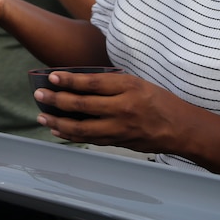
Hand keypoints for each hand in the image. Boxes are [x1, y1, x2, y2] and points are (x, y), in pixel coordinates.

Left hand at [32, 70, 187, 154]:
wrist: (181, 128)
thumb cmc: (157, 101)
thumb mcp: (136, 82)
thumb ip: (109, 83)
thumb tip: (76, 82)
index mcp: (128, 87)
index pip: (92, 83)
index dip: (69, 80)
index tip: (51, 77)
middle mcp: (123, 108)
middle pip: (82, 105)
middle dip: (56, 100)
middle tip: (39, 96)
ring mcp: (119, 128)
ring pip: (81, 127)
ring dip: (58, 122)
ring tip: (42, 117)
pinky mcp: (118, 142)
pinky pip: (89, 139)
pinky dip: (70, 136)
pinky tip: (57, 130)